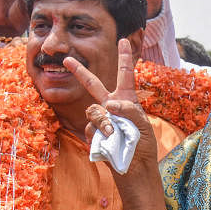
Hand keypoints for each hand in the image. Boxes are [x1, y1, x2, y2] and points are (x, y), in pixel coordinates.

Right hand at [62, 39, 158, 176]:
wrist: (134, 168)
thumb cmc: (143, 146)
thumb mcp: (143, 125)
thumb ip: (129, 110)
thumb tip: (109, 105)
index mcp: (127, 99)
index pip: (125, 74)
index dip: (124, 57)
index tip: (123, 40)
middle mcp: (111, 106)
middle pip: (93, 84)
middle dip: (80, 72)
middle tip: (68, 59)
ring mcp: (101, 120)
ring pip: (93, 111)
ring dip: (104, 122)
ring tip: (115, 134)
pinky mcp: (93, 134)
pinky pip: (90, 128)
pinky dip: (100, 134)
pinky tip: (108, 143)